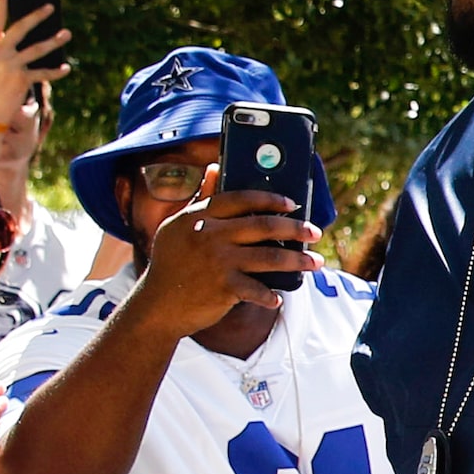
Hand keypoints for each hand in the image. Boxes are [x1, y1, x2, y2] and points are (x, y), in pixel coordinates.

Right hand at [0, 0, 70, 142]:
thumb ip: (9, 45)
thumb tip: (36, 30)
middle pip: (20, 28)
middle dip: (36, 16)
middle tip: (51, 6)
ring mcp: (9, 65)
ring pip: (37, 49)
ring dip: (54, 41)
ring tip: (67, 33)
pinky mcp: (20, 79)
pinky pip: (43, 73)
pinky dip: (56, 71)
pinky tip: (66, 67)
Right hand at [126, 167, 320, 338]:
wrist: (157, 305)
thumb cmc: (172, 263)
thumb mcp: (179, 226)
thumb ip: (202, 199)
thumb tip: (215, 167)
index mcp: (199, 216)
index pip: (241, 198)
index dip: (269, 199)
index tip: (291, 203)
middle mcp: (209, 235)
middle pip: (263, 226)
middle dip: (295, 228)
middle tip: (315, 232)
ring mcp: (217, 261)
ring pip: (269, 257)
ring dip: (297, 261)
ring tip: (316, 263)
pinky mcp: (222, 287)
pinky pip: (257, 290)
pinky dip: (270, 295)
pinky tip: (279, 297)